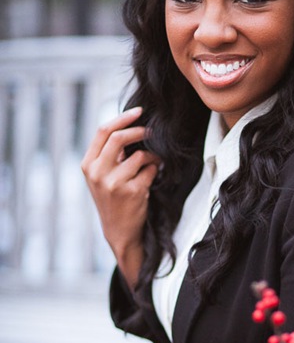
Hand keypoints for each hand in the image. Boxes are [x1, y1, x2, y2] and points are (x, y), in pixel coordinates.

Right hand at [81, 107, 160, 287]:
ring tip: (153, 164)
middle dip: (139, 131)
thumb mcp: (100, 176)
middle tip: (151, 132)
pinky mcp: (132, 192)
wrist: (118, 231)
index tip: (139, 111)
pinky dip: (156, 170)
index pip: (103, 131)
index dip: (123, 118)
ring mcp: (114, 183)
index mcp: (88, 165)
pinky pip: (151, 170)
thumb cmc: (112, 198)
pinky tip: (152, 179)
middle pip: (119, 137)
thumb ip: (108, 153)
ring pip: (140, 155)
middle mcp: (97, 173)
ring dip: (152, 156)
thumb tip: (129, 124)